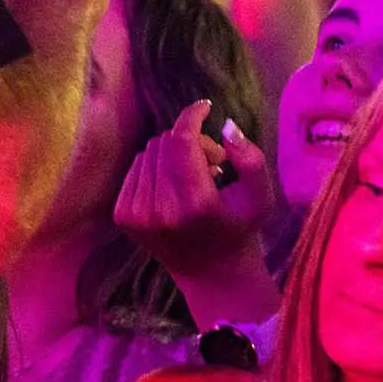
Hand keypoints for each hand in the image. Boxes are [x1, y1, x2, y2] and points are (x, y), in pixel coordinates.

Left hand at [113, 98, 275, 274]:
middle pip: (166, 142)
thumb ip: (250, 159)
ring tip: (195, 177)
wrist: (211, 275)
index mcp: (195, 204)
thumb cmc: (240, 229)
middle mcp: (161, 210)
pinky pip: (135, 167)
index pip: (182, 140)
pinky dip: (155, 168)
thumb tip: (225, 125)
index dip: (192, 115)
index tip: (205, 107)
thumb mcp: (260, 196)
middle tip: (213, 162)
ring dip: (172, 154)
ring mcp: (137, 214)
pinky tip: (174, 187)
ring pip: (149, 151)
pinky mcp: (122, 216)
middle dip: (190, 141)